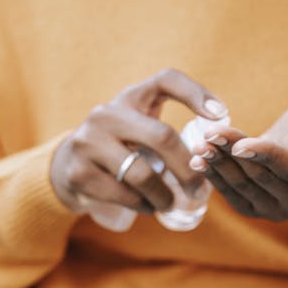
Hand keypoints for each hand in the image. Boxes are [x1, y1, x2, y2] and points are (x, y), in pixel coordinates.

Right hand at [51, 68, 226, 214]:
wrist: (66, 167)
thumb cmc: (118, 147)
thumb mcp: (138, 126)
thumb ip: (168, 130)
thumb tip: (215, 151)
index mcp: (128, 98)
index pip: (166, 81)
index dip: (196, 94)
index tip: (221, 116)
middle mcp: (105, 114)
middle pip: (161, 137)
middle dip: (187, 168)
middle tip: (200, 189)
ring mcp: (87, 143)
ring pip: (142, 174)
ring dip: (164, 195)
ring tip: (170, 203)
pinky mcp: (78, 173)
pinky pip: (123, 195)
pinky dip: (143, 205)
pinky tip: (147, 206)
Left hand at [189, 93, 287, 220]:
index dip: (265, 156)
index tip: (240, 144)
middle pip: (263, 179)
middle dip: (233, 156)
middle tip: (209, 135)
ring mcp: (279, 211)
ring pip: (243, 187)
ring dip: (218, 165)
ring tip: (200, 144)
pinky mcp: (256, 210)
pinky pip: (232, 195)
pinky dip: (214, 176)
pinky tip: (198, 159)